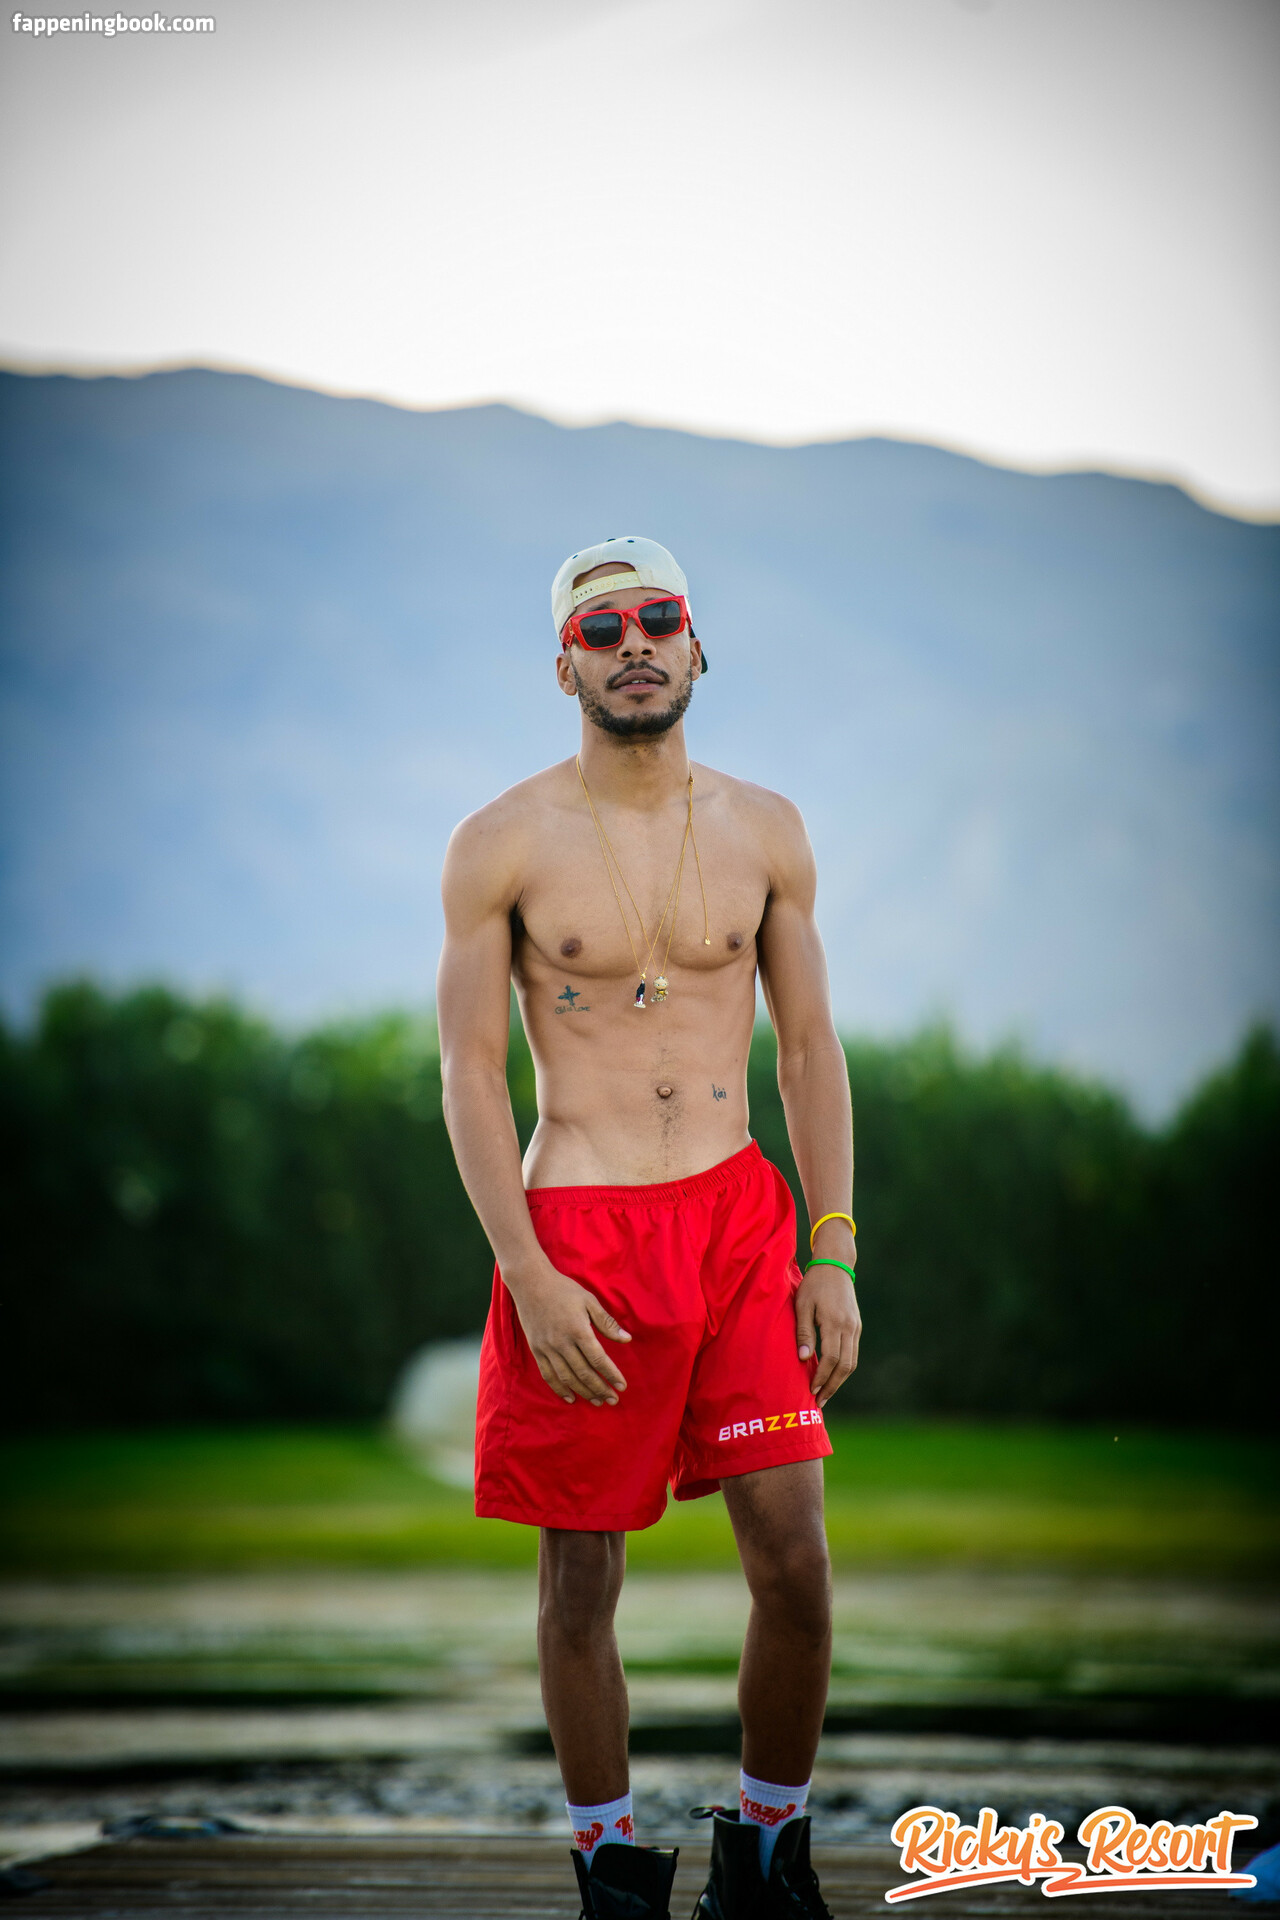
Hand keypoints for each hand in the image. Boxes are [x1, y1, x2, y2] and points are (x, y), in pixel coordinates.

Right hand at [507, 1266, 631, 1406]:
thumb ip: (607, 1323)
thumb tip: (626, 1339)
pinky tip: (570, 1398)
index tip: (622, 1386)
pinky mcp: (536, 1350)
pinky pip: (548, 1375)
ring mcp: (547, 1348)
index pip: (598, 1359)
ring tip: (597, 1401)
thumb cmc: (563, 1290)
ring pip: (567, 1378)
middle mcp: (562, 1342)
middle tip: (613, 1400)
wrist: (530, 1283)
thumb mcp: (589, 1301)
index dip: (611, 1374)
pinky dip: (559, 1389)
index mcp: (578, 1329)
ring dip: (583, 1392)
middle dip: (600, 1388)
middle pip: (584, 1373)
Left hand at [795, 1248, 860, 1407]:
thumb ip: (804, 1332)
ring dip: (839, 1380)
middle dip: (832, 1386)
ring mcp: (856, 1328)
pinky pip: (853, 1353)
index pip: (831, 1358)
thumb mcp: (802, 1305)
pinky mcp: (857, 1327)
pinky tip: (832, 1376)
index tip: (811, 1390)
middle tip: (819, 1401)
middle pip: (845, 1366)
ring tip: (825, 1394)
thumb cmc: (814, 1285)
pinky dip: (843, 1368)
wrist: (835, 1266)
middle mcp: (849, 1327)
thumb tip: (803, 1359)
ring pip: (852, 1362)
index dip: (822, 1377)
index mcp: (835, 1322)